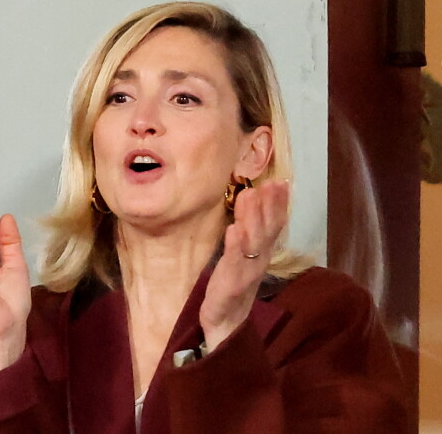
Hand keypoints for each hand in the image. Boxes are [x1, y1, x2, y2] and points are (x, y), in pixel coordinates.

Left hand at [199, 179, 289, 352]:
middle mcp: (259, 261)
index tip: (281, 182)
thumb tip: (252, 202)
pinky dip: (235, 245)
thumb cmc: (234, 283)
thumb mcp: (244, 256)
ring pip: (253, 243)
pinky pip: (234, 262)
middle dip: (270, 206)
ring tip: (251, 195)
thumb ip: (250, 232)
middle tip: (272, 183)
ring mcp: (246, 272)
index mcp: (262, 253)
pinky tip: (234, 229)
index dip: (279, 204)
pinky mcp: (231, 284)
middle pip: (267, 231)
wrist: (225, 323)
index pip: (275, 225)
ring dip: (252, 218)